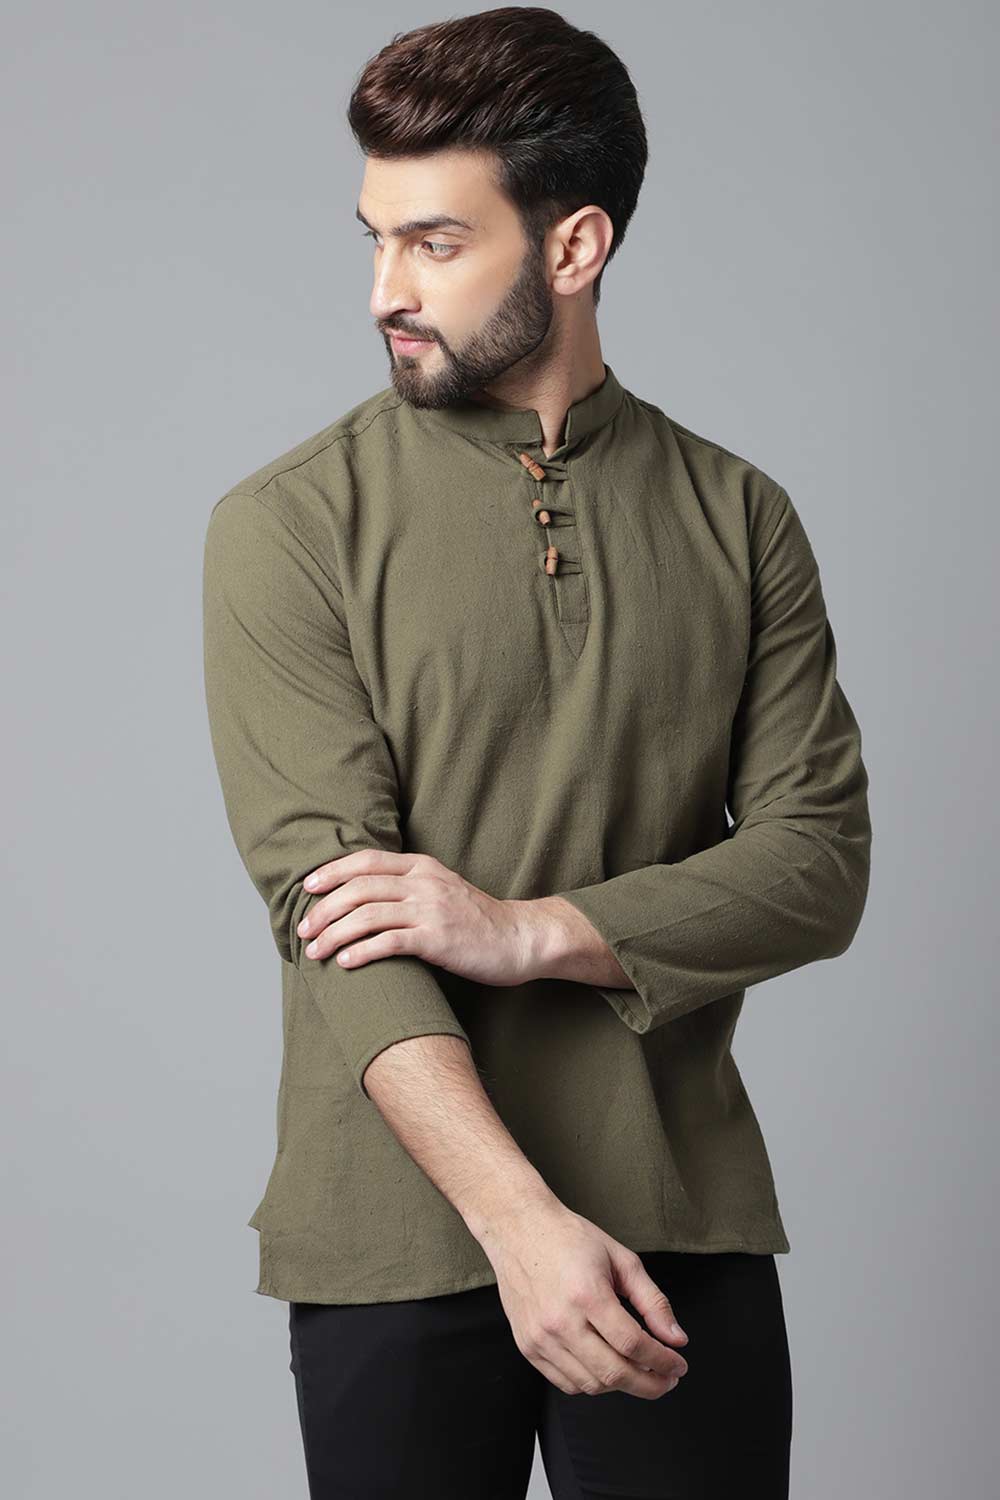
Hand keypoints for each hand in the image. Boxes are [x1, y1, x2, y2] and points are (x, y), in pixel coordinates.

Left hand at [295, 849, 549, 985]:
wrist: (519, 939)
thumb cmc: (475, 921)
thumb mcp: (441, 890)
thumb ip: (408, 887)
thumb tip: (362, 897)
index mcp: (422, 867)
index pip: (366, 861)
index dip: (332, 872)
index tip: (307, 888)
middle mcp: (424, 883)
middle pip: (360, 888)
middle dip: (325, 909)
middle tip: (304, 929)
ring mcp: (431, 910)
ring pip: (368, 916)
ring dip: (335, 934)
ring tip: (316, 951)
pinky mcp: (438, 939)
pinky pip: (390, 942)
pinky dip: (362, 952)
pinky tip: (346, 963)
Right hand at [475, 1199, 689, 1398]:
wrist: (519, 1230)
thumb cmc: (569, 1239)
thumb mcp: (621, 1259)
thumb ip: (652, 1301)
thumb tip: (677, 1339)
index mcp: (587, 1294)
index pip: (633, 1344)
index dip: (663, 1361)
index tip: (678, 1365)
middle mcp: (560, 1321)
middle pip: (614, 1373)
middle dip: (651, 1384)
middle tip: (667, 1379)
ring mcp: (540, 1337)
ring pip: (591, 1385)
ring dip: (622, 1386)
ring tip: (639, 1372)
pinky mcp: (527, 1346)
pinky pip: (566, 1383)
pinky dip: (592, 1384)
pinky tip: (607, 1368)